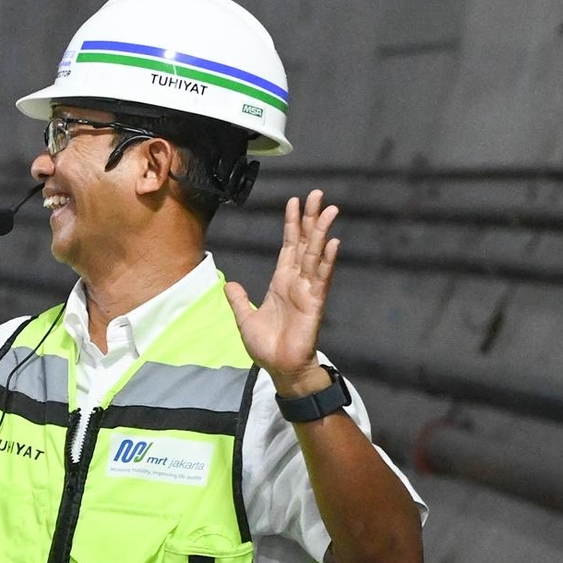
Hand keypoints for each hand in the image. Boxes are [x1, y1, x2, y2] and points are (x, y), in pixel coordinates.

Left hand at [226, 188, 341, 394]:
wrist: (279, 368)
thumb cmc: (266, 346)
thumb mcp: (245, 319)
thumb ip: (239, 300)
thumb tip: (229, 284)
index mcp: (280, 281)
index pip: (288, 246)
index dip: (291, 224)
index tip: (295, 202)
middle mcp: (296, 281)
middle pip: (305, 243)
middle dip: (310, 218)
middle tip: (318, 194)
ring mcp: (307, 290)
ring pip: (315, 255)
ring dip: (322, 232)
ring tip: (330, 210)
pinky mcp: (315, 303)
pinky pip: (321, 278)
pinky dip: (326, 260)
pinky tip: (333, 243)